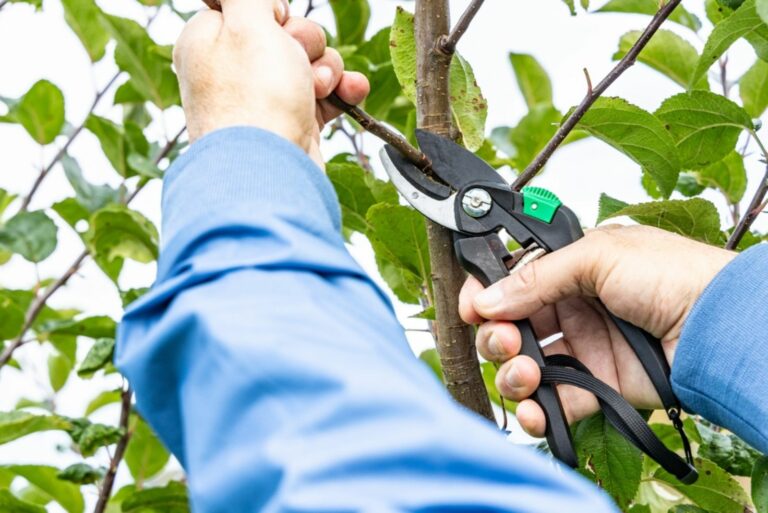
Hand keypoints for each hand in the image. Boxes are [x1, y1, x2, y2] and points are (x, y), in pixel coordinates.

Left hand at [173, 0, 369, 164]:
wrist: (270, 172)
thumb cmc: (253, 99)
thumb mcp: (248, 22)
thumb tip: (261, 1)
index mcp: (209, 42)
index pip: (248, 9)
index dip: (273, 13)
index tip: (277, 22)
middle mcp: (234, 71)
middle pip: (285, 34)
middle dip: (306, 42)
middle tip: (299, 58)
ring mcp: (265, 100)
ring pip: (310, 64)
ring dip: (327, 68)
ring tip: (320, 87)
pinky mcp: (293, 124)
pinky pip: (325, 95)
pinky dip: (341, 92)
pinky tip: (351, 92)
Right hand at [458, 225, 734, 436]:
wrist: (720, 324)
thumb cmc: (672, 274)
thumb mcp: (598, 256)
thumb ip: (537, 277)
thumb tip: (488, 297)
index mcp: (569, 270)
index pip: (513, 283)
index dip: (487, 296)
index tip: (472, 309)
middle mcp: (571, 309)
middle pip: (511, 328)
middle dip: (498, 337)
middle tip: (508, 341)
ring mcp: (582, 349)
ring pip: (525, 367)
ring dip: (512, 373)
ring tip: (525, 372)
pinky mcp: (597, 386)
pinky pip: (555, 403)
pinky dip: (537, 411)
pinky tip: (533, 409)